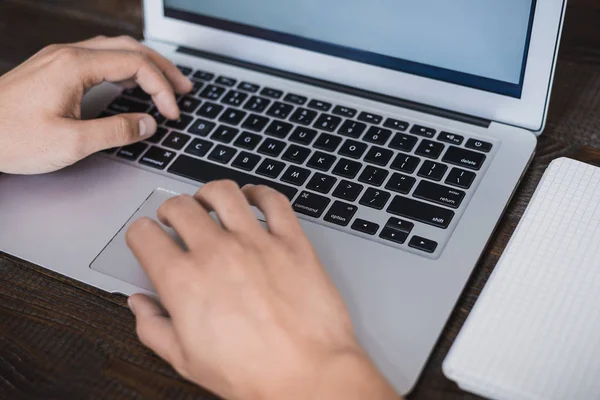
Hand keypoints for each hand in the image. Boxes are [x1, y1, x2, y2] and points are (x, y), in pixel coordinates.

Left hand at [0, 35, 191, 173]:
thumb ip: (117, 131)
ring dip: (145, 64)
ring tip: (166, 83)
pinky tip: (131, 82)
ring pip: (115, 49)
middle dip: (163, 68)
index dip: (162, 88)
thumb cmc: (12, 137)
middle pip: (130, 48)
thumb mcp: (72, 142)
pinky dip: (125, 67)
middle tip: (185, 88)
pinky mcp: (54, 68)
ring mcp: (60, 59)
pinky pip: (100, 57)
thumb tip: (148, 124)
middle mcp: (69, 54)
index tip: (171, 113)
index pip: (136, 65)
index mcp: (76, 66)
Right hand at [126, 182, 399, 399]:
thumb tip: (140, 306)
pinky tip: (254, 197)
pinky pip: (273, 201)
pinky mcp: (291, 242)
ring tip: (210, 201)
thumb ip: (154, 328)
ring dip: (210, 192)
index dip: (140, 234)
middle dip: (171, 209)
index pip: (145, 234)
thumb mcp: (187, 361)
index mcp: (184, 281)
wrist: (308, 376)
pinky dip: (260, 192)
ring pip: (223, 193)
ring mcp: (256, 243)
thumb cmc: (253, 373)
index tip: (148, 238)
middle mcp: (217, 253)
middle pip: (181, 206)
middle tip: (176, 218)